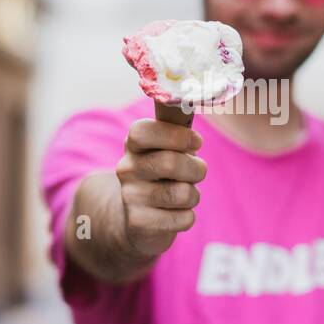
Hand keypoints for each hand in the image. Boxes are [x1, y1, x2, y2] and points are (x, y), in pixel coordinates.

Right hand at [115, 118, 206, 257]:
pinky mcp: (139, 224)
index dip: (175, 135)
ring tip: (184, 195)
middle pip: (170, 162)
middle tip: (197, 172)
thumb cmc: (161, 178)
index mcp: (133, 146)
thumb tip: (195, 99)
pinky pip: (183, 218)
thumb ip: (178, 131)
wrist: (136, 222)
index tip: (196, 141)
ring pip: (182, 193)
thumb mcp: (165, 151)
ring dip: (193, 195)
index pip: (142, 131)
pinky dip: (187, 217)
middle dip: (196, 168)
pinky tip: (174, 215)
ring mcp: (130, 197)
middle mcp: (126, 169)